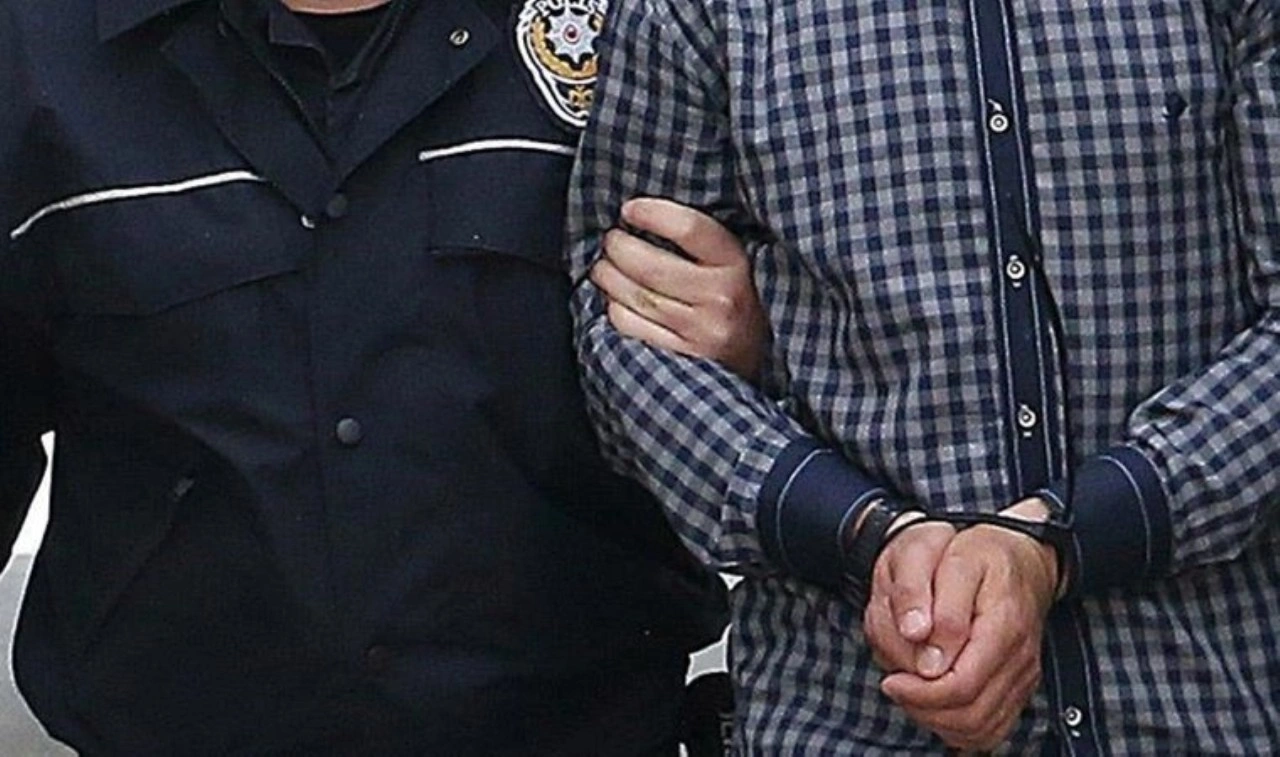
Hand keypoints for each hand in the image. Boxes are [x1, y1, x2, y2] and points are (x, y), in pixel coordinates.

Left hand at [588, 197, 768, 379]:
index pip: (689, 229)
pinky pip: (629, 325)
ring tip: (604, 266)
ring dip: (608, 276)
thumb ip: (698, 239)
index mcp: (735, 264)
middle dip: (618, 248)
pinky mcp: (679, 356)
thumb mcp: (731, 261)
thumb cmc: (734, 296)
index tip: (629, 209)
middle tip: (611, 240)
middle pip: (650, 267)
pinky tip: (616, 298)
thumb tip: (640, 213)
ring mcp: (699, 332)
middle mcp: (720, 299)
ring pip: (635, 296)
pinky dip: (613, 307)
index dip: (652, 214)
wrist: (753, 354)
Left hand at [880, 499, 1058, 751]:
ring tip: (910, 690)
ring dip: (937, 719)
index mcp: (1004, 626)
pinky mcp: (1017, 687)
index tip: (891, 680)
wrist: (1019, 558)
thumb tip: (925, 653)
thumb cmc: (981, 554)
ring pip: (979, 729)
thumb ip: (936, 604)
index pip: (962, 685)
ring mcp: (1021, 677)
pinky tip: (932, 699)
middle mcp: (1019, 659)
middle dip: (923, 709)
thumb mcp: (952, 560)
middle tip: (895, 685)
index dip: (920, 693)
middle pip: (971, 717)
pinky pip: (988, 727)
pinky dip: (956, 724)